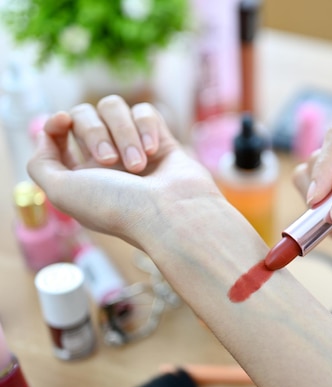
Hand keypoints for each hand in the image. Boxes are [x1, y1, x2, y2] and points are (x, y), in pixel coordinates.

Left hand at [28, 95, 220, 248]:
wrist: (169, 213)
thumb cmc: (116, 207)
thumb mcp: (61, 192)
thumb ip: (41, 164)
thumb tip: (45, 135)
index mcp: (80, 175)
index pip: (58, 134)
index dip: (55, 123)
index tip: (62, 122)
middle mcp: (106, 160)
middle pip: (84, 114)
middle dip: (94, 132)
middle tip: (110, 161)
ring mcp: (134, 148)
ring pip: (114, 108)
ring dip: (123, 133)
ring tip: (138, 165)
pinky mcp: (161, 140)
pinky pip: (145, 112)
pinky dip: (146, 127)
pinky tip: (153, 151)